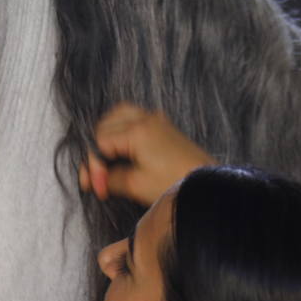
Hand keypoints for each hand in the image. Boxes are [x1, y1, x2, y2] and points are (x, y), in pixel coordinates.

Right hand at [78, 103, 216, 207]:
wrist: (207, 186)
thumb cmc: (175, 185)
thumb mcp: (136, 185)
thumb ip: (109, 179)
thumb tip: (94, 179)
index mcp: (137, 131)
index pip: (99, 141)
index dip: (94, 164)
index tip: (96, 185)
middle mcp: (145, 118)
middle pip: (105, 125)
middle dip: (98, 150)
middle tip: (99, 176)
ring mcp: (156, 119)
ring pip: (118, 115)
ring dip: (107, 134)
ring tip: (107, 159)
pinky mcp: (164, 125)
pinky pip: (134, 116)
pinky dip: (122, 129)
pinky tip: (123, 148)